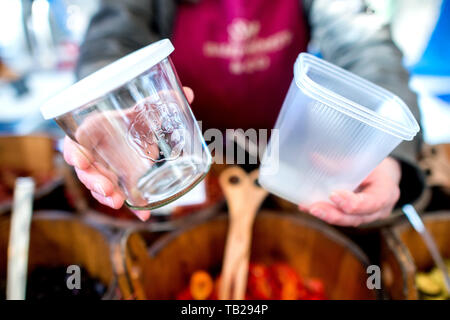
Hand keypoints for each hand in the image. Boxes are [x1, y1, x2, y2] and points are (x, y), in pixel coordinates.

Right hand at [63, 87, 194, 220]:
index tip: (79, 160)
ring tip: (118, 202)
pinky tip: (144, 215)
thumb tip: (188, 93)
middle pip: (85, 171)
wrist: (132, 131)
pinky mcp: (120, 183)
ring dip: (106, 197)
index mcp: (94, 133)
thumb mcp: (142, 109)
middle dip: (93, 182)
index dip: (73, 152)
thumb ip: (161, 102)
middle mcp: (95, 155)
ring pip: (99, 187)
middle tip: (107, 188)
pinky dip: (133, 207)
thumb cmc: (130, 119)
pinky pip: (122, 196)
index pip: (74, 142)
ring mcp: (106, 172)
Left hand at [298, 157, 401, 226]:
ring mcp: (368, 217)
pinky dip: (324, 212)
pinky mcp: (356, 218)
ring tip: (309, 208)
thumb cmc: (375, 165)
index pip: (372, 202)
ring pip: (347, 220)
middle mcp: (379, 210)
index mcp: (387, 192)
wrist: (384, 175)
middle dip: (334, 215)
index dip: (353, 202)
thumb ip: (341, 164)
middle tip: (315, 209)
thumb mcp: (364, 160)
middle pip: (357, 217)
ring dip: (326, 215)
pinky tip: (306, 207)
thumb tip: (314, 158)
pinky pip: (341, 217)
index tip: (333, 195)